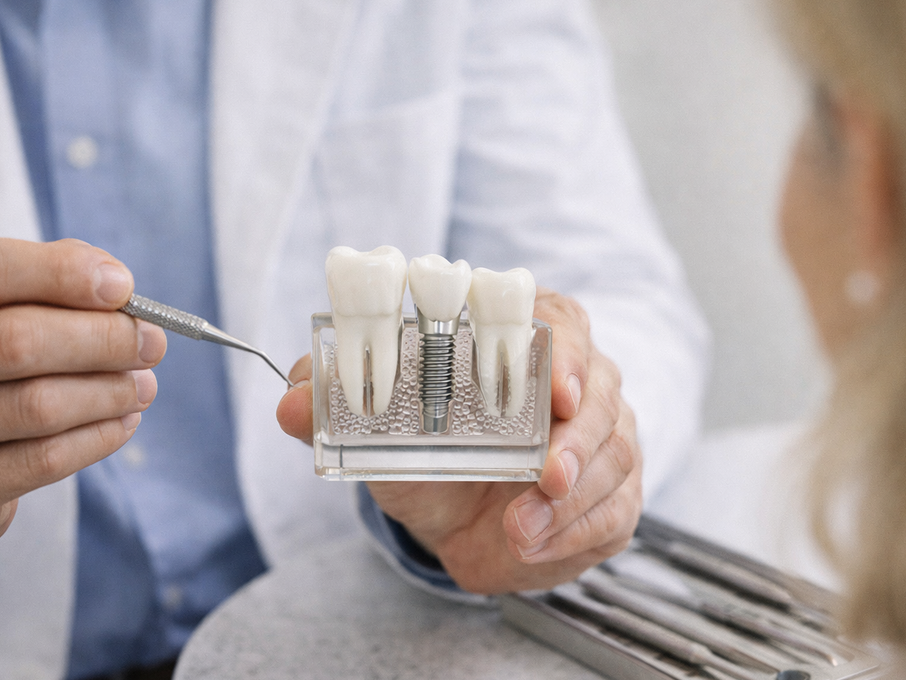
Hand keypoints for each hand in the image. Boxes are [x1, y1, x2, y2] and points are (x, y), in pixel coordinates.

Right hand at [0, 238, 164, 586]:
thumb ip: (36, 280)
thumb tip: (112, 282)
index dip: (60, 274)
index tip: (121, 286)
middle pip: (14, 342)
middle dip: (103, 339)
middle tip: (150, 342)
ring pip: (37, 406)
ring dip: (110, 391)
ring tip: (142, 384)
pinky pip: (40, 461)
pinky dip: (98, 436)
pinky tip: (121, 420)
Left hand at [277, 287, 641, 593]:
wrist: (456, 521)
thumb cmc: (429, 454)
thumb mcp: (379, 428)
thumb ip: (334, 405)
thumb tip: (290, 401)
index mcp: (525, 341)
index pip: (563, 323)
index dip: (565, 351)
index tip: (554, 389)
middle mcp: (576, 382)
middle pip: (600, 392)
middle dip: (577, 439)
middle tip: (545, 475)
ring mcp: (604, 435)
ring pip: (615, 454)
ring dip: (571, 499)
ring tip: (521, 528)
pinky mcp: (615, 491)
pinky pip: (616, 509)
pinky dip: (576, 532)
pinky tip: (535, 544)